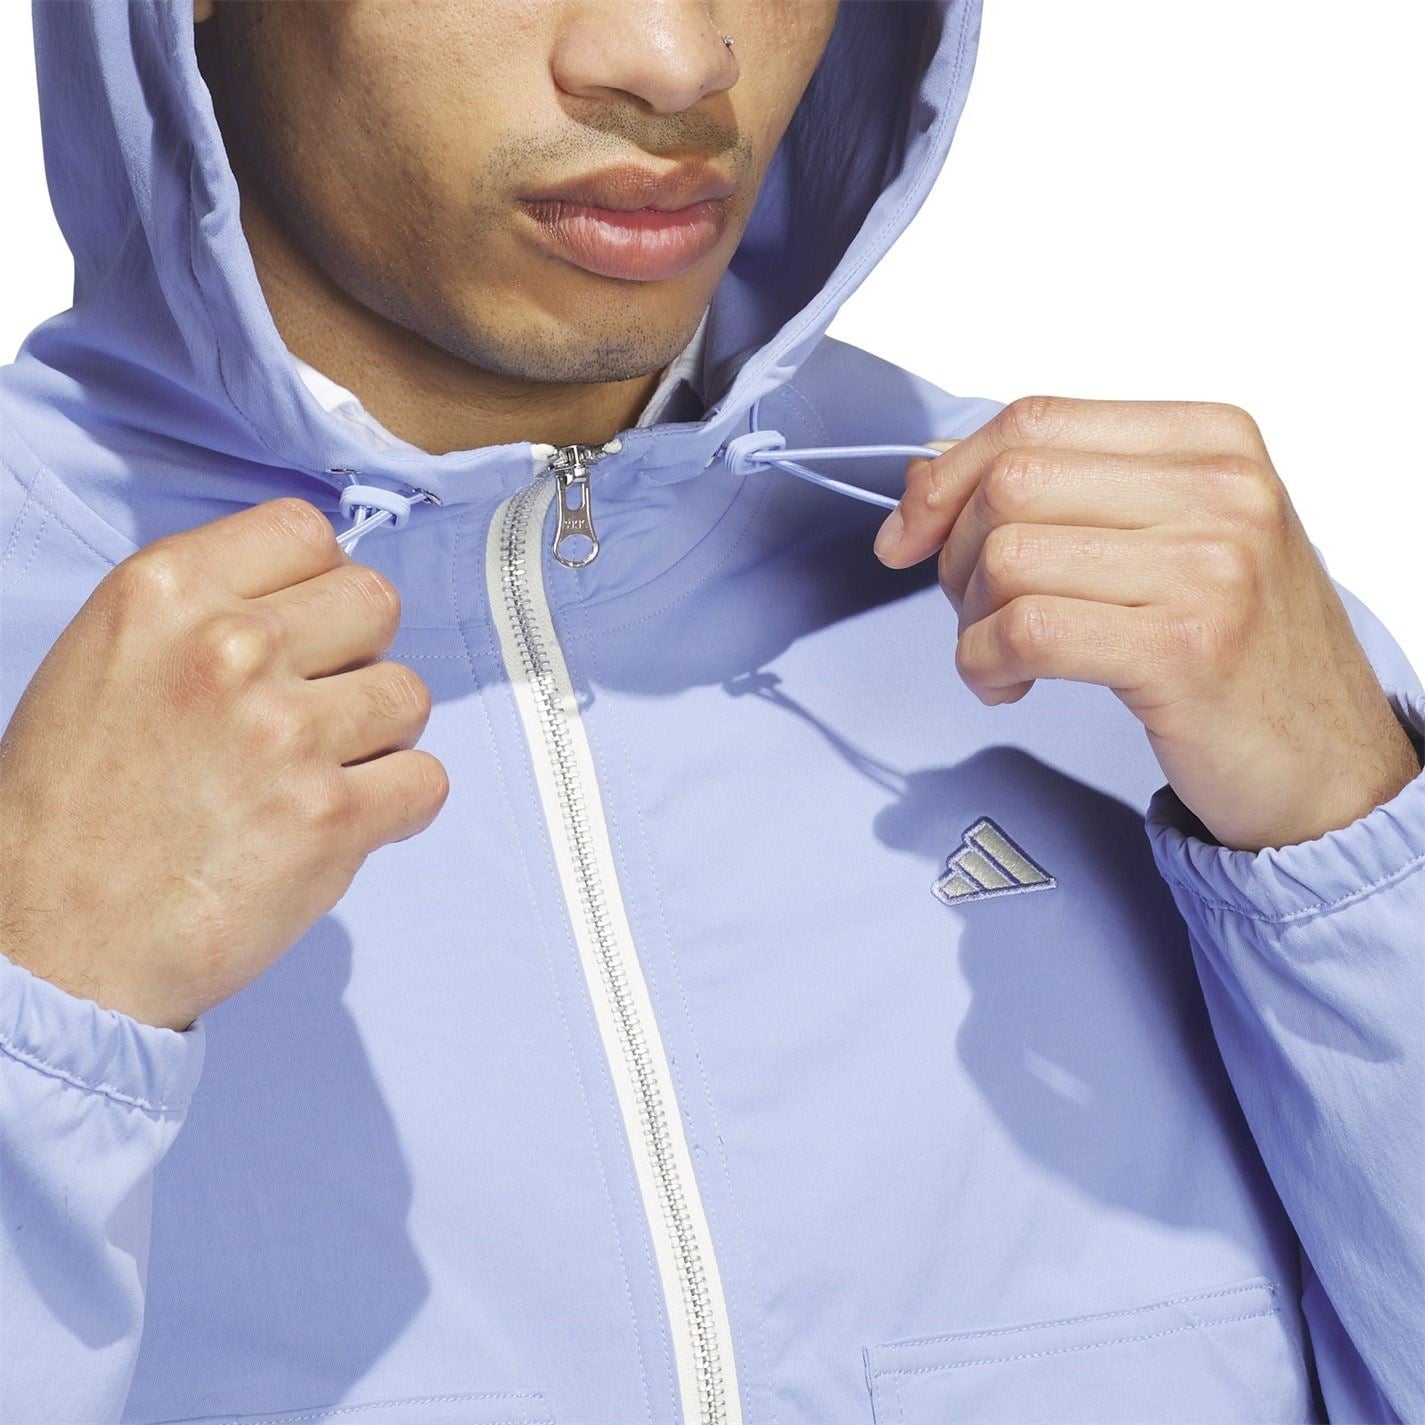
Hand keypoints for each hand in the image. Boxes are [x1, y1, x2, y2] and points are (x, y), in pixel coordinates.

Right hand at [0, 497, 448, 1029]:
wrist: (50, 943)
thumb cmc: (71, 812)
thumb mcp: (106, 662)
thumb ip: (204, 615)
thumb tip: (303, 600)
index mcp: (165, 593)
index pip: (305, 530)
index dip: (317, 584)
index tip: (307, 629)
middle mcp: (231, 648)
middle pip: (376, 602)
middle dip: (358, 655)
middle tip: (315, 709)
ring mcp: (287, 732)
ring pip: (409, 694)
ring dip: (379, 736)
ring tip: (317, 775)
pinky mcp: (332, 816)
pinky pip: (427, 781)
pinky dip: (400, 807)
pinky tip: (343, 824)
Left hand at [873, 396, 1420, 850]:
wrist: (1327, 763)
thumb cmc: (1239, 651)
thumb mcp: (1167, 542)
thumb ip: (1060, 495)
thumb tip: (926, 474)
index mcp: (1213, 441)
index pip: (1034, 421)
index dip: (946, 478)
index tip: (906, 535)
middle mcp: (1221, 489)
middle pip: (1011, 483)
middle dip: (954, 555)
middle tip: (973, 612)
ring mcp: (1211, 566)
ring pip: (1008, 556)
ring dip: (970, 620)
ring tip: (1000, 658)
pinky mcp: (1184, 648)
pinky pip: (1024, 630)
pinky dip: (984, 663)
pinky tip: (1008, 685)